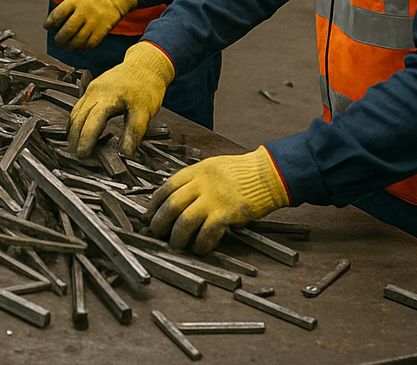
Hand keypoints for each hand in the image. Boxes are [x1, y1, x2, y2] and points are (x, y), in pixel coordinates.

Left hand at [44, 0, 136, 50]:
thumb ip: (65, 8)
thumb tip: (52, 24)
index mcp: (75, 1)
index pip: (58, 15)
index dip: (50, 23)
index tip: (47, 27)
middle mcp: (84, 11)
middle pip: (67, 31)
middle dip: (59, 39)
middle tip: (58, 41)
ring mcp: (93, 21)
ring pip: (77, 40)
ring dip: (69, 46)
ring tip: (67, 46)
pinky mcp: (102, 30)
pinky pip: (90, 44)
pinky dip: (83, 47)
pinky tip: (81, 44)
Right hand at [68, 41, 175, 157]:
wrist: (146, 63)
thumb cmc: (147, 86)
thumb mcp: (145, 111)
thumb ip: (134, 132)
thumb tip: (125, 154)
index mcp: (108, 97)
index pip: (92, 122)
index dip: (86, 139)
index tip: (82, 155)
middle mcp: (95, 92)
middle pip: (79, 118)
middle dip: (75, 137)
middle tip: (76, 156)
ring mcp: (92, 89)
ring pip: (76, 111)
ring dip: (73, 129)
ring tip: (74, 147)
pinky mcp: (93, 88)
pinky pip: (79, 106)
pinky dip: (76, 120)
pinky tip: (78, 129)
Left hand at [146, 146, 289, 253]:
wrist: (267, 175)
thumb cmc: (240, 173)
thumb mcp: (212, 167)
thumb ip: (195, 180)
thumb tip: (178, 199)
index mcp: (196, 171)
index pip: (167, 187)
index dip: (154, 203)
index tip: (149, 214)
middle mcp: (202, 183)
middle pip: (172, 204)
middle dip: (160, 221)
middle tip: (155, 233)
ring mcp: (214, 198)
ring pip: (185, 220)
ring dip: (177, 236)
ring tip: (175, 245)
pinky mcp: (227, 213)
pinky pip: (208, 232)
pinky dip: (201, 243)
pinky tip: (199, 248)